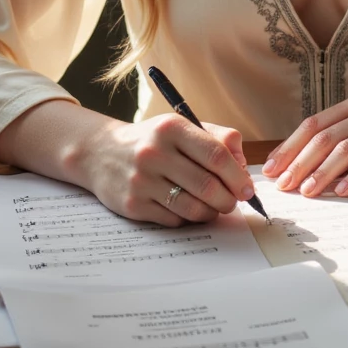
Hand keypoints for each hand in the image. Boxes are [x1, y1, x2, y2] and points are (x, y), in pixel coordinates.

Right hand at [77, 114, 253, 225]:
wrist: (100, 152)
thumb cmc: (152, 140)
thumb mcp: (181, 127)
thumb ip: (217, 138)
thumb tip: (242, 165)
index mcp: (172, 128)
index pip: (216, 154)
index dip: (237, 176)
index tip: (247, 189)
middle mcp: (155, 153)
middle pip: (208, 186)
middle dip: (228, 200)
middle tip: (232, 202)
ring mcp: (142, 181)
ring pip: (193, 208)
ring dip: (211, 212)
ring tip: (213, 207)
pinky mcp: (133, 205)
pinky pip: (174, 220)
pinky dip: (188, 219)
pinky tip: (186, 208)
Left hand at [262, 94, 347, 198]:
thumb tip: (309, 162)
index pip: (313, 124)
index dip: (289, 146)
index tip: (272, 168)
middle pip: (322, 137)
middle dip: (297, 163)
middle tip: (282, 186)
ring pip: (343, 150)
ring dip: (319, 173)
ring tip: (305, 192)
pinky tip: (341, 193)